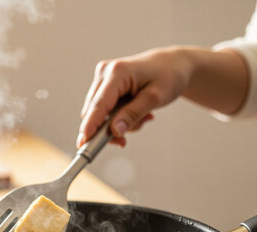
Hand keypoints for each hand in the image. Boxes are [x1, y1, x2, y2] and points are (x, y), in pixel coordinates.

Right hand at [78, 46, 193, 147]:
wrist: (173, 64)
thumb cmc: (168, 76)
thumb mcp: (155, 98)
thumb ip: (132, 115)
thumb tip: (115, 131)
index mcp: (118, 72)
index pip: (99, 104)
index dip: (90, 125)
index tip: (83, 143)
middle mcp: (105, 72)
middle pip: (94, 111)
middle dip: (109, 129)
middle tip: (125, 141)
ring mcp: (104, 77)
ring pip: (99, 113)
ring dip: (118, 122)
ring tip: (143, 116)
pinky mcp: (105, 84)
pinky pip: (105, 109)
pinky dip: (119, 116)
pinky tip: (137, 112)